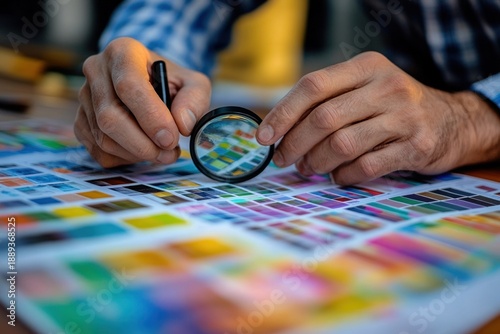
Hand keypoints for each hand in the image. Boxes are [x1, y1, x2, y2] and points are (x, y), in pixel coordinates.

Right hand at [75, 37, 210, 167]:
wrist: (150, 83)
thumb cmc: (171, 82)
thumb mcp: (193, 83)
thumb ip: (194, 100)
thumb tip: (182, 125)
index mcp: (123, 52)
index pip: (128, 86)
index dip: (150, 116)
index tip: (170, 139)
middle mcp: (96, 71)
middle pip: (110, 117)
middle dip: (142, 144)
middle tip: (169, 153)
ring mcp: (84, 98)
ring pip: (103, 138)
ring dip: (136, 154)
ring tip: (162, 152)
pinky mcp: (80, 121)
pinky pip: (98, 151)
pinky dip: (125, 159)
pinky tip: (143, 150)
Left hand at [257, 52, 499, 184]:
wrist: (453, 121)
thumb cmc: (394, 106)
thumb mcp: (365, 88)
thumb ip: (327, 101)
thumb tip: (279, 130)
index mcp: (367, 67)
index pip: (313, 86)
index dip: (283, 113)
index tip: (263, 136)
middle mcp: (387, 87)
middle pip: (324, 118)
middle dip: (295, 143)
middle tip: (283, 159)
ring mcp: (404, 117)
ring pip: (341, 145)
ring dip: (317, 162)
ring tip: (309, 168)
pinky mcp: (416, 147)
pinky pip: (364, 167)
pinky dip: (343, 176)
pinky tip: (337, 176)